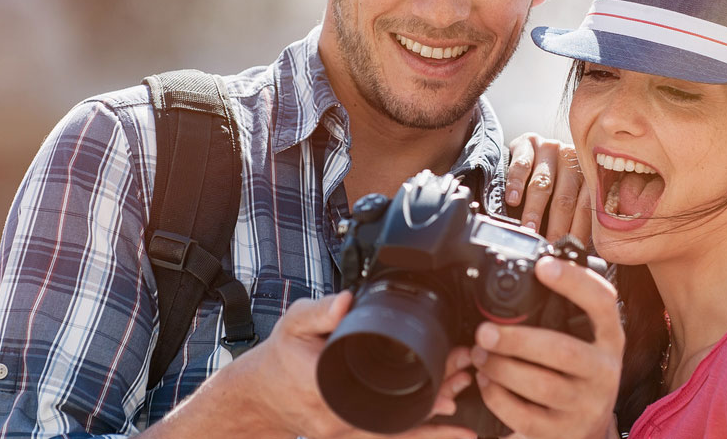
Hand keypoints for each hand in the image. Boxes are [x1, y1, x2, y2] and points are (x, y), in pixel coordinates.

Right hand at [219, 291, 476, 438]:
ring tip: (461, 398)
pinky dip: (419, 434)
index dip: (421, 379)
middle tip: (466, 372)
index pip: (383, 388)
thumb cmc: (279, 358)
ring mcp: (345, 433)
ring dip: (432, 416)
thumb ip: (320, 311)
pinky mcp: (350, 437)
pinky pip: (390, 438)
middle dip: (438, 393)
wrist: (260, 395)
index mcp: (327, 387)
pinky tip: (446, 429)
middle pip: (399, 412)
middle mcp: (339, 417)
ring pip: (397, 431)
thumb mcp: (293, 324)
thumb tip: (346, 301)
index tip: (448, 361)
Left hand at [471, 257, 623, 438]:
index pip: (603, 303)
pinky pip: (525, 415)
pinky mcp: (564, 432)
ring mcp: (586, 404)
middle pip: (562, 350)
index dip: (575, 282)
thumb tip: (533, 266)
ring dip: (501, 367)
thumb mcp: (582, 340)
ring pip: (541, 384)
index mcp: (608, 338)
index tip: (542, 266)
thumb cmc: (575, 373)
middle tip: (484, 331)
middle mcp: (604, 370)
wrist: (586, 429)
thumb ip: (564, 311)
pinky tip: (486, 382)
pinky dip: (497, 397)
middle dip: (516, 339)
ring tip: (479, 355)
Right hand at [504, 133, 592, 243]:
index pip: (586, 207)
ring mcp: (551, 148)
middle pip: (565, 198)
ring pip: (543, 184)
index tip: (568, 250)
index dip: (577, 231)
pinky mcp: (528, 142)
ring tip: (530, 228)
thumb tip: (574, 251)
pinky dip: (516, 184)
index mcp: (588, 175)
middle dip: (556, 225)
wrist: (529, 150)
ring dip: (535, 210)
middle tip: (548, 243)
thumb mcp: (567, 197)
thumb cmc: (552, 183)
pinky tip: (512, 200)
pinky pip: (522, 165)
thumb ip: (572, 219)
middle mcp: (572, 159)